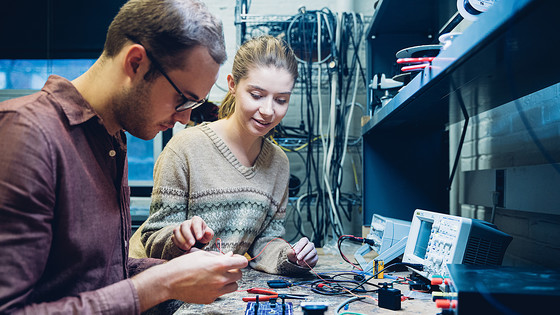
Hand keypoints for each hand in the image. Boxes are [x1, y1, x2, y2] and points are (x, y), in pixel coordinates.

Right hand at [133, 250, 247, 309]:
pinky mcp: (211, 298)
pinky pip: (221, 293)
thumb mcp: (202, 254)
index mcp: (220, 264)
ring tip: (218, 277)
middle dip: (234, 270)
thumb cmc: (184, 265)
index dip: (240, 260)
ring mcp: (216, 290)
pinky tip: (208, 284)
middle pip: (239, 275)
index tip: (236, 260)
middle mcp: (221, 278)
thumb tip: (230, 255)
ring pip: (234, 286)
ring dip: (229, 281)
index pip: (243, 262)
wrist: (169, 281)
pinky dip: (218, 289)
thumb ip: (218, 256)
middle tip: (225, 268)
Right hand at [172, 216, 213, 250]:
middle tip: (192, 243)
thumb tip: (208, 232)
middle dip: (187, 235)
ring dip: (182, 240)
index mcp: (196, 220)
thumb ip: (209, 233)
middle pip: (184, 225)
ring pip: (177, 231)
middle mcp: (187, 223)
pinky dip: (178, 243)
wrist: (196, 239)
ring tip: (188, 247)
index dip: (197, 230)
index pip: (195, 222)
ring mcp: (180, 228)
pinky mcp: (175, 234)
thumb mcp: (208, 235)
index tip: (199, 238)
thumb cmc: (203, 235)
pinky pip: (173, 237)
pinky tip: (184, 248)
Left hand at [287, 237, 317, 267]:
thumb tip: (293, 252)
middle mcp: (310, 245)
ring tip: (299, 262)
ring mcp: (314, 251)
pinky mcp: (316, 257)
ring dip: (306, 258)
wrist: (297, 260)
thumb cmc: (294, 254)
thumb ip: (291, 252)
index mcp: (304, 241)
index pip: (304, 241)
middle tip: (298, 258)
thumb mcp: (290, 253)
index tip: (296, 252)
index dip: (300, 246)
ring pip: (313, 252)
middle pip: (310, 246)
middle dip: (303, 253)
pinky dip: (308, 262)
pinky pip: (314, 259)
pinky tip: (303, 264)